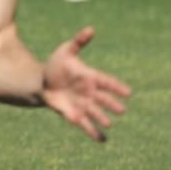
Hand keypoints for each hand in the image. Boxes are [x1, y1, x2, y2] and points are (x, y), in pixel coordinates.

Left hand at [42, 27, 130, 141]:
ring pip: (95, 113)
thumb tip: (91, 29)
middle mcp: (90, 92)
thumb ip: (79, 41)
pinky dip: (93, 132)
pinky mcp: (74, 114)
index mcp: (90, 77)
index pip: (106, 81)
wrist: (42, 81)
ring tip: (108, 124)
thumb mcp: (66, 51)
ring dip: (101, 119)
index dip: (117, 87)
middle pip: (103, 99)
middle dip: (111, 104)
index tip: (128, 92)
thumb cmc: (57, 65)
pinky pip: (85, 124)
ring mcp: (83, 104)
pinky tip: (102, 140)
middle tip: (121, 110)